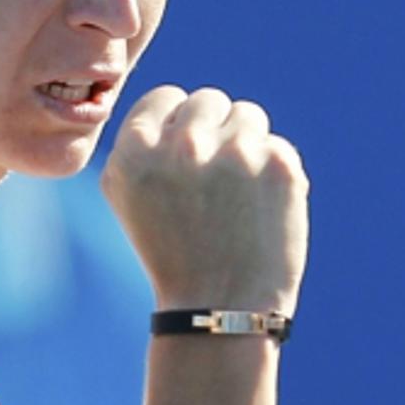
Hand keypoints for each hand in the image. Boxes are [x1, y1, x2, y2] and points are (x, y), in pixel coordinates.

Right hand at [101, 86, 309, 315]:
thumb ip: (141, 144)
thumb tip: (175, 105)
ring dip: (244, 145)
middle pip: (208, 100)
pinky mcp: (278, 164)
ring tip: (235, 195)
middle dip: (212, 132)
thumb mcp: (127, 197)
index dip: (176, 127)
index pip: (166, 97)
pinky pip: (277, 145)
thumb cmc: (171, 254)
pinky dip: (272, 173)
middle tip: (212, 182)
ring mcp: (233, 151)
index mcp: (136, 149)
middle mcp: (183, 144)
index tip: (182, 162)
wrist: (218, 307)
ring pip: (247, 115)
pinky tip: (259, 209)